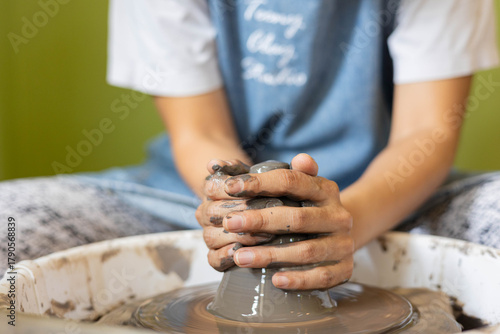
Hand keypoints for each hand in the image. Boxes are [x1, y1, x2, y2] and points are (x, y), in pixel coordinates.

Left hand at [196, 154, 353, 289]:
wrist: (341, 235)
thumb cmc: (307, 208)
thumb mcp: (297, 186)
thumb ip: (267, 174)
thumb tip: (218, 163)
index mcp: (325, 189)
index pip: (291, 180)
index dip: (259, 183)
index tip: (230, 187)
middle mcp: (338, 215)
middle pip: (297, 217)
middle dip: (260, 220)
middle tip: (230, 223)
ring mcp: (343, 243)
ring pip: (307, 250)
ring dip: (271, 255)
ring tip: (241, 257)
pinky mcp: (344, 268)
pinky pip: (322, 277)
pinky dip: (299, 279)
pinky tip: (275, 280)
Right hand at [196, 159, 273, 271]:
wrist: (260, 210)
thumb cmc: (258, 191)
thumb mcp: (251, 175)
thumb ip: (235, 167)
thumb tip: (213, 163)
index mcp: (211, 191)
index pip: (213, 188)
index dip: (234, 190)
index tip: (256, 191)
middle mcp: (206, 213)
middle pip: (213, 213)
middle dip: (242, 214)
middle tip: (269, 215)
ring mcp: (209, 234)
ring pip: (212, 236)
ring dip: (240, 236)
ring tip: (266, 235)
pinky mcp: (215, 256)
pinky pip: (214, 259)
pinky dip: (226, 256)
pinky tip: (242, 253)